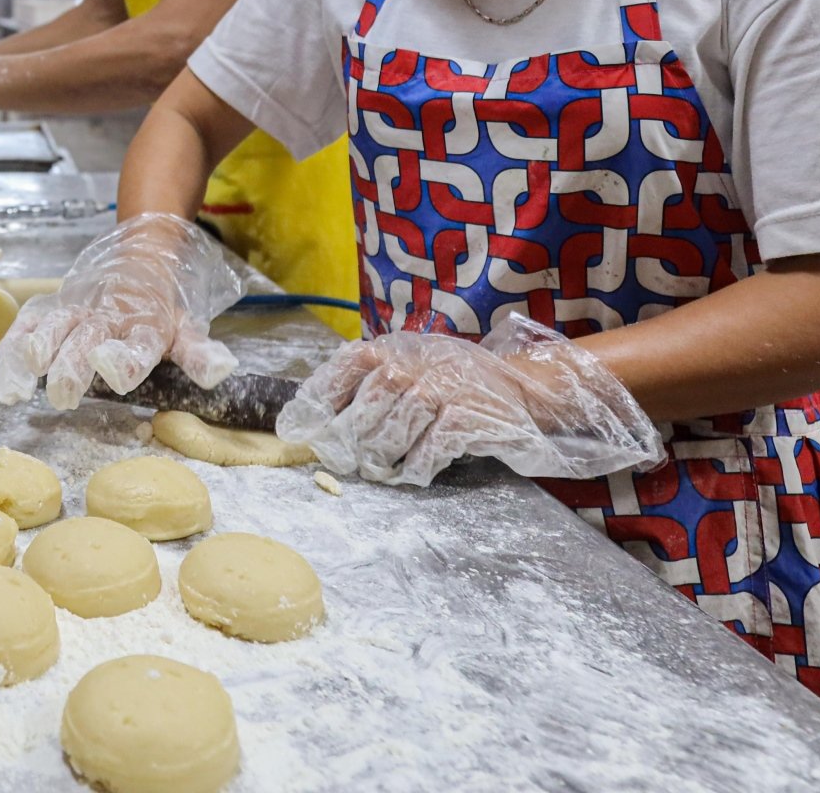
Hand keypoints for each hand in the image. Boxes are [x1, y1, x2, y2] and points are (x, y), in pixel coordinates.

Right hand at [0, 213, 244, 409]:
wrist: (141, 258)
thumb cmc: (162, 310)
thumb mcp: (187, 331)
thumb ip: (200, 356)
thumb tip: (224, 371)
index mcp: (145, 325)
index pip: (137, 344)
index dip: (126, 359)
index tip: (116, 374)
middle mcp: (108, 315)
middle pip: (86, 339)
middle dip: (72, 366)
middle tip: (63, 395)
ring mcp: (77, 309)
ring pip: (53, 327)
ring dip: (36, 353)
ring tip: (22, 385)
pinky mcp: (53, 308)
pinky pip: (28, 326)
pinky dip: (13, 351)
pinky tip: (5, 383)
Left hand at [274, 315, 663, 485]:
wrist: (524, 387)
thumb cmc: (458, 383)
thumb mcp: (413, 367)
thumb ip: (370, 384)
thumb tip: (317, 417)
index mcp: (393, 349)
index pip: (342, 369)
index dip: (315, 400)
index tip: (295, 427)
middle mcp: (413, 366)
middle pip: (361, 412)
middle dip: (347, 443)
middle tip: (343, 461)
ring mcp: (441, 391)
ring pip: (389, 437)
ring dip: (380, 459)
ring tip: (380, 467)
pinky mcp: (465, 420)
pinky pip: (426, 454)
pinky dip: (416, 468)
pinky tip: (416, 471)